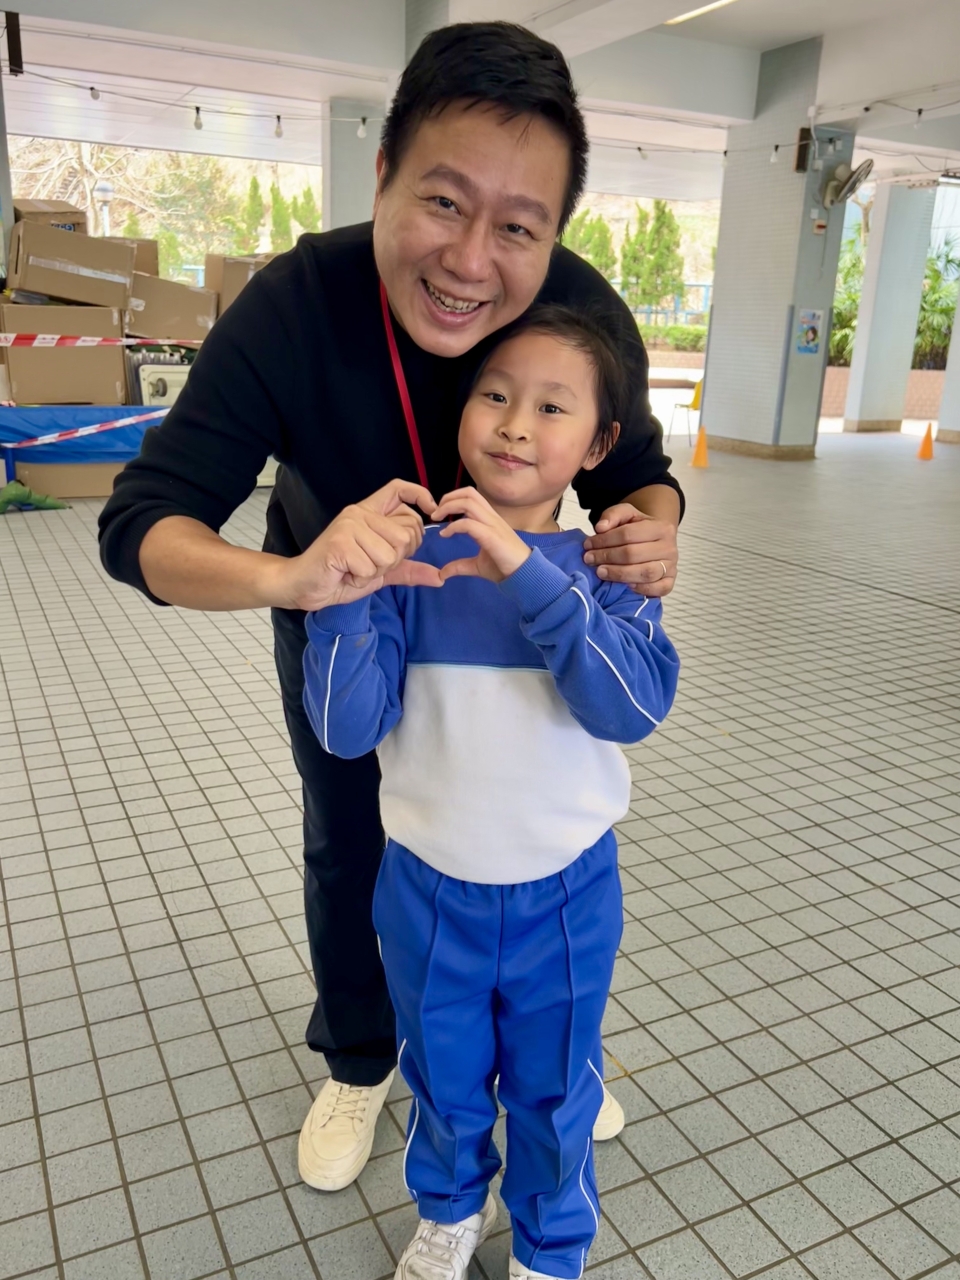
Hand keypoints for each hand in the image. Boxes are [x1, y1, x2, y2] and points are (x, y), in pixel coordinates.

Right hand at [278, 479, 442, 609]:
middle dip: (395, 559)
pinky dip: (361, 578)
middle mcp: (360, 513)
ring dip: (376, 571)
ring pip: (390, 554)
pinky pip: (371, 567)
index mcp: (369, 513)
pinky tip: (345, 573)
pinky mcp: (340, 542)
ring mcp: (349, 525)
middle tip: (369, 563)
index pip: (399, 489)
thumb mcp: (381, 572)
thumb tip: (440, 576)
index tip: (433, 510)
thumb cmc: (341, 575)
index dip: (419, 494)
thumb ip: (408, 569)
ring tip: (355, 569)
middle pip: (406, 533)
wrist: (303, 586)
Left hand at [432, 488, 530, 582]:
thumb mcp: (477, 566)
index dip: (452, 499)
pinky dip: (453, 526)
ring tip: (437, 518)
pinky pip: (469, 524)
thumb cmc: (505, 568)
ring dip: (448, 506)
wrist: (525, 575)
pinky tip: (446, 534)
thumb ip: (460, 566)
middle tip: (435, 513)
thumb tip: (443, 573)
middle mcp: (491, 518)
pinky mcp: (492, 537)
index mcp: (489, 520)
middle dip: (448, 498)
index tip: (439, 514)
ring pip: (469, 502)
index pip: (471, 496)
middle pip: (469, 493)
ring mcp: (493, 525)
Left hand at [583, 504, 677, 596]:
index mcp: (661, 527)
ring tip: (600, 572)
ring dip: (619, 574)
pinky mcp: (670, 582)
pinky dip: (641, 589)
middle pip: (633, 554)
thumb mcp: (626, 515)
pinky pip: (658, 589)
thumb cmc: (638, 529)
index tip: (587, 545)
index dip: (604, 540)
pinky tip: (624, 585)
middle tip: (589, 559)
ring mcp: (671, 566)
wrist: (656, 541)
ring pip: (645, 573)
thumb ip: (613, 515)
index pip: (628, 534)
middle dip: (607, 557)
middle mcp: (670, 547)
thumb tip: (600, 528)